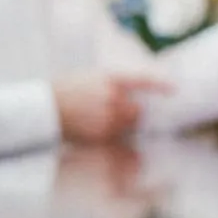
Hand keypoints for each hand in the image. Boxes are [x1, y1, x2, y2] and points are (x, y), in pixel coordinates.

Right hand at [52, 73, 172, 143]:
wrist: (42, 108)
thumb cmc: (62, 91)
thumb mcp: (88, 78)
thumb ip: (110, 86)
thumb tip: (128, 98)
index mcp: (110, 78)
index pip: (143, 81)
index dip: (161, 85)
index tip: (175, 89)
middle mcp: (114, 98)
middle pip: (137, 111)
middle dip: (132, 114)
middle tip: (118, 115)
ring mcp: (109, 118)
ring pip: (127, 127)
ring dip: (121, 127)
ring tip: (98, 122)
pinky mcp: (102, 136)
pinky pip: (116, 139)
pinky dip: (111, 137)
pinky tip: (95, 130)